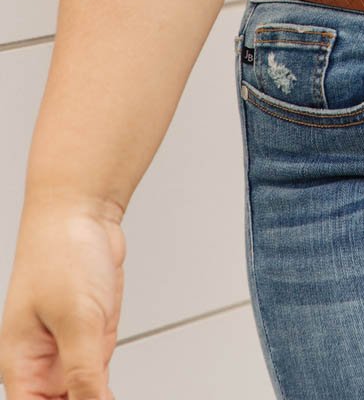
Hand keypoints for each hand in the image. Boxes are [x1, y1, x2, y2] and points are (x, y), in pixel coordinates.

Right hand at [0, 192, 125, 399]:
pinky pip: (98, 380)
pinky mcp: (91, 341)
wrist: (82, 212)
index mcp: (21, 365)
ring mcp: (68, 353)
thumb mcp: (77, 318)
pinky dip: (106, 393)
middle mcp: (41, 364)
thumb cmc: (62, 251)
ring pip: (80, 398)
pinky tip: (113, 395)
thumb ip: (84, 371)